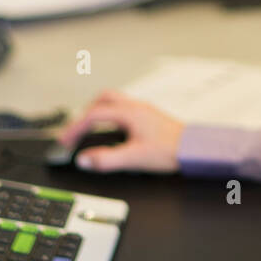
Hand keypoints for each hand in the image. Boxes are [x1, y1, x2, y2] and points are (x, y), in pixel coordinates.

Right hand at [58, 90, 184, 173]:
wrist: (195, 150)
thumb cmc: (171, 150)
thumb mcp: (134, 158)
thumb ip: (106, 160)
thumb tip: (84, 160)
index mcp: (129, 113)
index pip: (93, 115)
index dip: (75, 127)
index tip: (65, 140)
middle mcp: (135, 107)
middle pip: (102, 100)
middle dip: (85, 114)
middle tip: (76, 130)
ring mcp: (143, 110)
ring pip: (114, 102)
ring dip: (98, 112)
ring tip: (90, 128)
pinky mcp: (149, 117)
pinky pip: (123, 109)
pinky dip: (111, 117)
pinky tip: (113, 131)